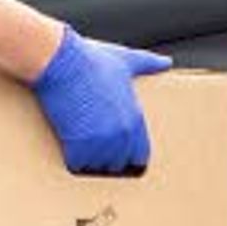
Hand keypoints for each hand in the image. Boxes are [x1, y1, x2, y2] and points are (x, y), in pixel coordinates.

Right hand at [29, 28, 171, 175]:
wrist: (60, 61)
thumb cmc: (90, 59)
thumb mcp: (125, 60)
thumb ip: (148, 64)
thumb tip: (166, 63)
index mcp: (134, 118)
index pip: (140, 153)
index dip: (128, 154)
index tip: (118, 152)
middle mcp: (121, 133)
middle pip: (118, 163)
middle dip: (107, 158)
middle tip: (94, 147)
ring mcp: (100, 141)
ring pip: (98, 166)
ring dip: (89, 159)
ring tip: (81, 146)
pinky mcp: (77, 144)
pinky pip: (78, 164)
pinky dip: (73, 159)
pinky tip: (69, 147)